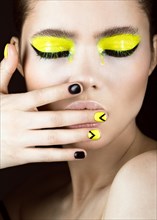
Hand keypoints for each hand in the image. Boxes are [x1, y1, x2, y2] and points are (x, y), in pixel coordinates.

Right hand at [0, 44, 95, 168]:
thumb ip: (4, 70)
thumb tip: (11, 46)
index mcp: (14, 103)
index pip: (41, 95)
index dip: (61, 90)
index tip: (80, 87)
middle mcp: (20, 121)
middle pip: (54, 119)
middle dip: (79, 116)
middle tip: (101, 114)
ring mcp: (21, 140)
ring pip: (54, 138)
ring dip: (77, 135)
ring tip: (95, 133)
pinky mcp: (21, 156)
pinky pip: (46, 156)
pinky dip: (64, 155)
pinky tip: (81, 153)